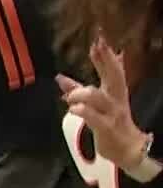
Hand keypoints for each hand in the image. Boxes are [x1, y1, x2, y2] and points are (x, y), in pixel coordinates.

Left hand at [57, 39, 149, 168]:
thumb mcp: (95, 103)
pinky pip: (94, 117)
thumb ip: (77, 89)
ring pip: (98, 96)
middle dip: (106, 60)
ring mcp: (112, 113)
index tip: (99, 39)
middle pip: (114, 76)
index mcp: (114, 91)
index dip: (105, 55)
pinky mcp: (107, 127)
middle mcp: (115, 99)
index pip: (111, 69)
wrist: (127, 148)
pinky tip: (73, 108)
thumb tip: (59, 77)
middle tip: (99, 45)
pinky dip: (82, 111)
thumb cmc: (110, 122)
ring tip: (69, 96)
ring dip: (81, 92)